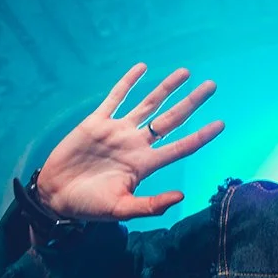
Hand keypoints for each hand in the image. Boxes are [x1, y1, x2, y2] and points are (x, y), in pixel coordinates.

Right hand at [34, 64, 223, 220]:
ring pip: (148, 104)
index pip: (181, 146)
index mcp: (146, 165)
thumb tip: (182, 197)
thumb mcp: (122, 210)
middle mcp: (136, 144)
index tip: (221, 124)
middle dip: (191, 102)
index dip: (201, 135)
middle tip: (212, 86)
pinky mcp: (96, 123)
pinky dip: (128, 82)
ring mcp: (118, 131)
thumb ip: (151, 205)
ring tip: (186, 72)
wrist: (56, 197)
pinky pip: (115, 98)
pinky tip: (142, 68)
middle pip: (171, 119)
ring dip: (166, 88)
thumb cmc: (90, 207)